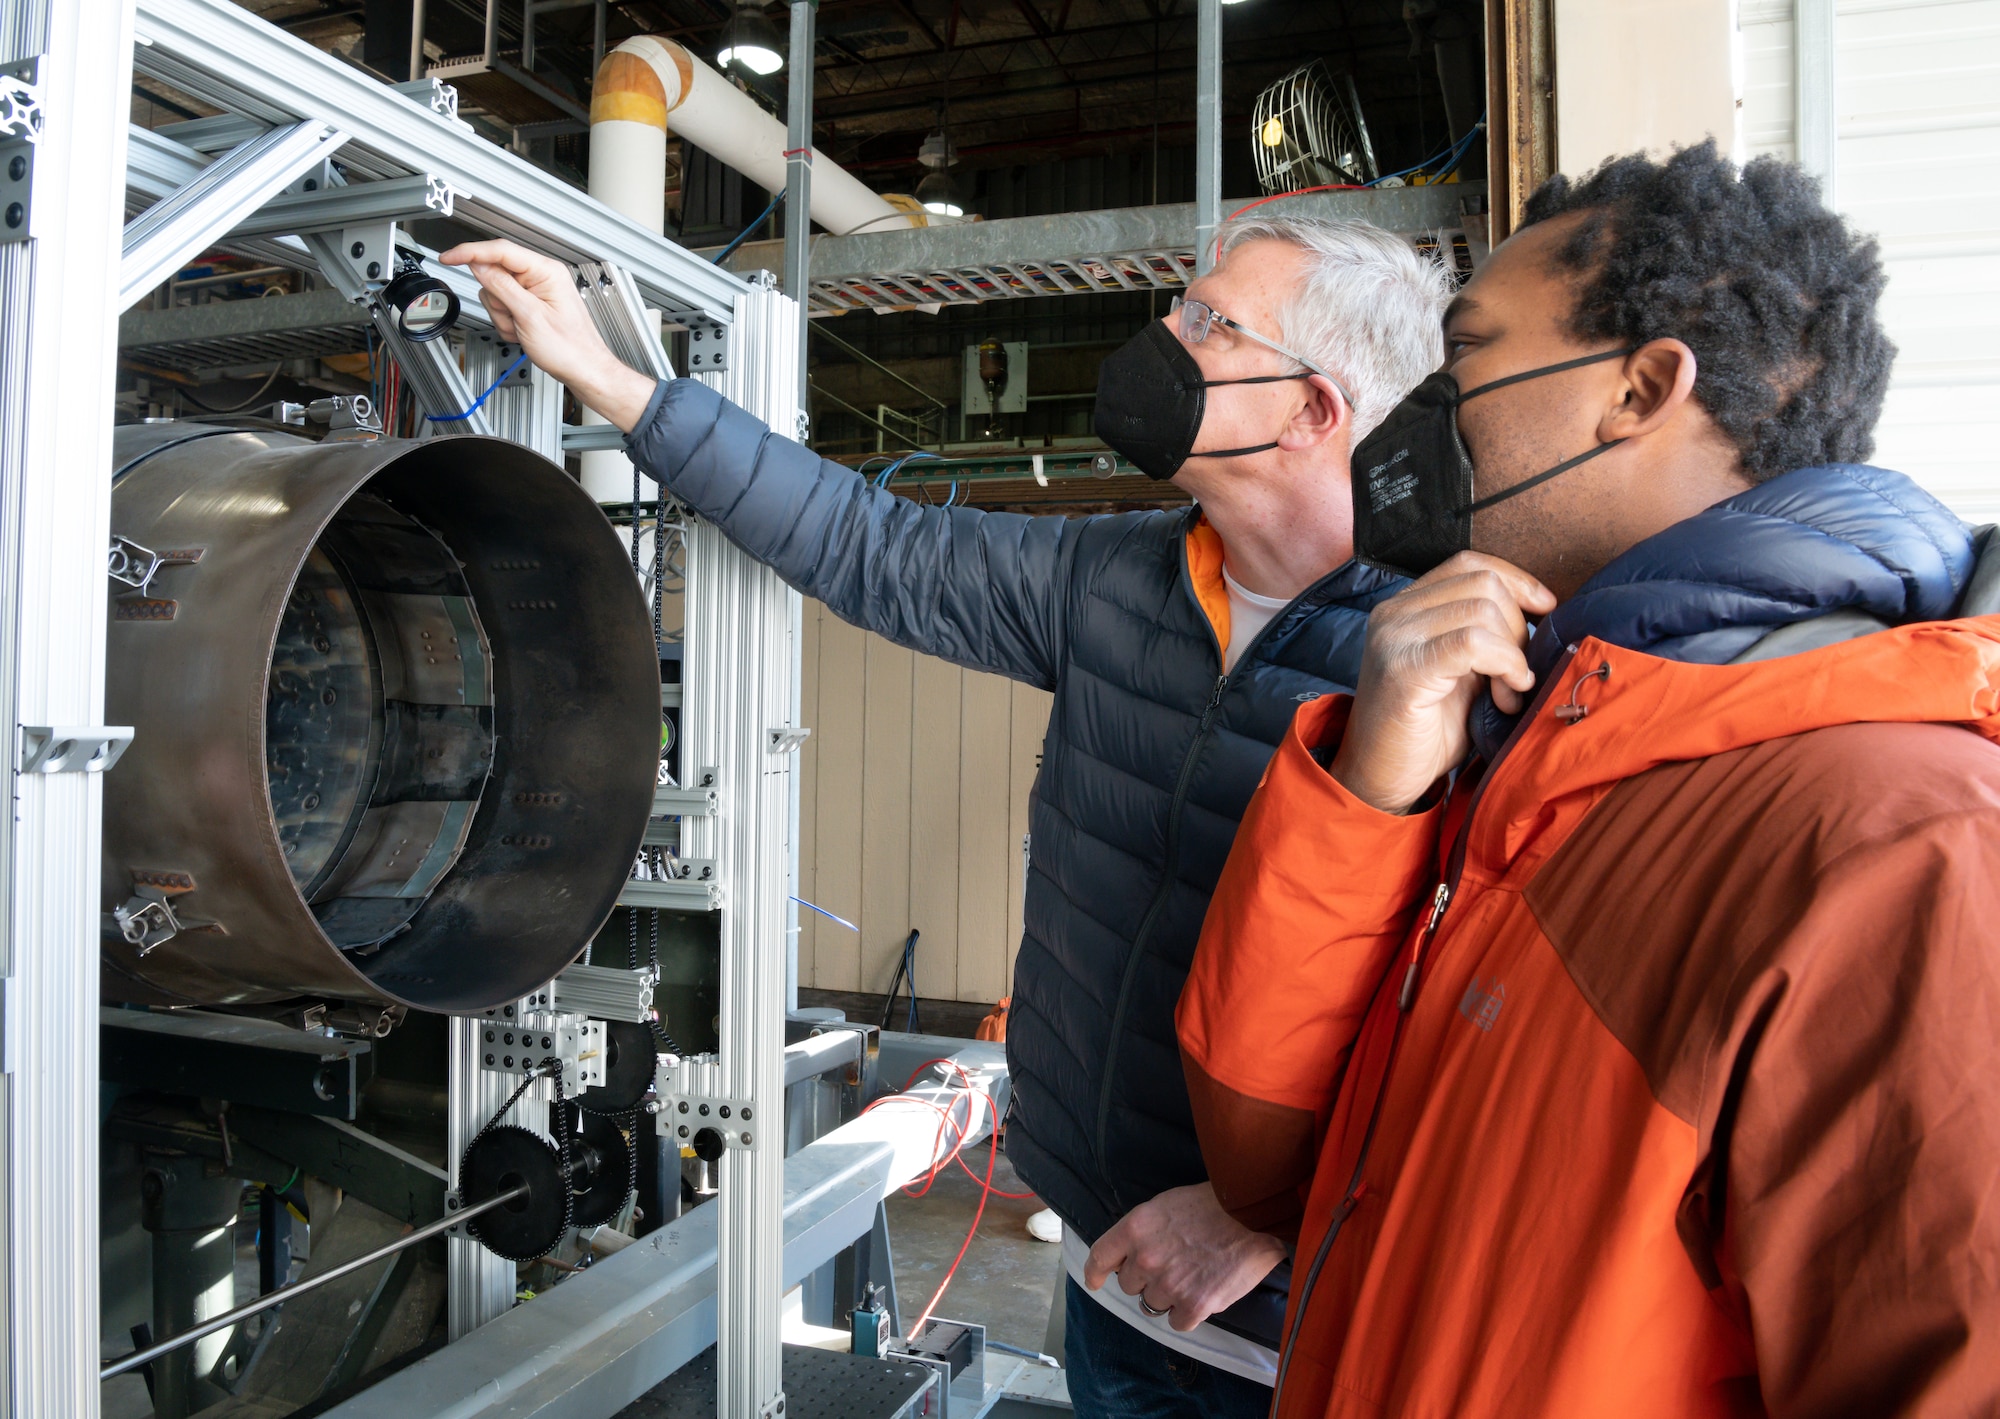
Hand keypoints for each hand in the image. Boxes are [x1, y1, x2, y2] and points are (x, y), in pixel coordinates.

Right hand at [437, 238, 657, 431]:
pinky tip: (523, 333)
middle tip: (513, 318)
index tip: (449, 256)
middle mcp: (542, 276)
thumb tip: (479, 266)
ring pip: (496, 294)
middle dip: (497, 301)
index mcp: (546, 271)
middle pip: (495, 274)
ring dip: (502, 316)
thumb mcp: (529, 316)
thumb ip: (501, 286)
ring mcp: (535, 291)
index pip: (500, 250)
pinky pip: (504, 307)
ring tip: (522, 329)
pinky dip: (508, 323)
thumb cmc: (569, 347)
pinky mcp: (530, 305)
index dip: (471, 253)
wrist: (583, 369)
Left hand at [1082, 1183, 1285, 1332]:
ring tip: (1192, 1276)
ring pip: (1152, 1305)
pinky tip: (1204, 1292)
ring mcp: (1169, 1284)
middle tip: (1171, 1265)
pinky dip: (1189, 1312)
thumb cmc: (1211, 1204)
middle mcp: (1146, 1258)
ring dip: (1168, 1296)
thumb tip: (1130, 1256)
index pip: (1100, 1257)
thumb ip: (1142, 1231)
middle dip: (1145, 1279)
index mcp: (1135, 1228)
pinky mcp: (1194, 1306)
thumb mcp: (1165, 1205)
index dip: (1095, 1273)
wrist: (1252, 1217)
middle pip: (1128, 1286)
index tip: (1095, 1282)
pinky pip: (1177, 1322)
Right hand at [1332, 552, 1556, 813]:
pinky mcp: (1404, 670)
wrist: (1380, 780)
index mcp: (1405, 608)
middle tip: (1517, 674)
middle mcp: (1394, 614)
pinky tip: (1506, 694)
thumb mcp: (1461, 671)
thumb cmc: (1425, 732)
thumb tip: (1542, 613)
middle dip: (1519, 626)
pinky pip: (1473, 643)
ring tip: (1507, 693)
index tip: (1545, 611)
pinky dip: (1505, 664)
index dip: (1516, 581)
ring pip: (1482, 610)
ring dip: (1514, 653)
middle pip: (1483, 584)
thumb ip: (1485, 636)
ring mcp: (1395, 639)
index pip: (1469, 564)